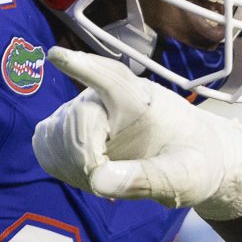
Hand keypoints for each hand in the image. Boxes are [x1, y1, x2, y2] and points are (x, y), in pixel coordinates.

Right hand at [33, 48, 241, 216]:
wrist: (191, 159)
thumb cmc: (194, 161)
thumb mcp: (185, 176)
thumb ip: (147, 179)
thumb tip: (99, 182)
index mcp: (141, 100)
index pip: (110, 79)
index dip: (83, 68)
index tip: (57, 55)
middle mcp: (106, 97)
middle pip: (75, 121)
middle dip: (85, 160)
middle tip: (108, 185)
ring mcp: (84, 110)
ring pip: (55, 134)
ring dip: (73, 167)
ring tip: (107, 180)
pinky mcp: (70, 128)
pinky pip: (47, 145)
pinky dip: (62, 167)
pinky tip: (90, 176)